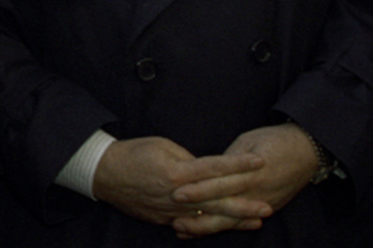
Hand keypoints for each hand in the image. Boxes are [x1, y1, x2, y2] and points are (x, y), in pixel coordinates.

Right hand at [92, 136, 266, 235]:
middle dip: (245, 203)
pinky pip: (193, 224)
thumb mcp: (162, 146)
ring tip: (257, 220)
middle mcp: (178, 194)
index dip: (238, 164)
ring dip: (235, 219)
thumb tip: (208, 169)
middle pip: (218, 199)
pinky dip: (212, 225)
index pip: (215, 167)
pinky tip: (227, 226)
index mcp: (177, 171)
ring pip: (209, 216)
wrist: (105, 173)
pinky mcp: (165, 219)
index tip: (259, 161)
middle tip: (268, 205)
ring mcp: (172, 210)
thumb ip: (188, 159)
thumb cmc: (133, 154)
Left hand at [170, 124, 316, 237]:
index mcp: (250, 171)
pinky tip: (201, 231)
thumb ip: (227, 160)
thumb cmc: (274, 140)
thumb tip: (203, 170)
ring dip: (206, 226)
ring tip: (182, 229)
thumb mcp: (248, 142)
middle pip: (223, 205)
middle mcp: (256, 191)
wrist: (307, 150)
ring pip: (230, 220)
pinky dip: (221, 227)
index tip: (177, 191)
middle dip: (198, 213)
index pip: (220, 182)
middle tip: (174, 218)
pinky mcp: (268, 209)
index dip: (198, 188)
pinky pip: (241, 222)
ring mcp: (263, 203)